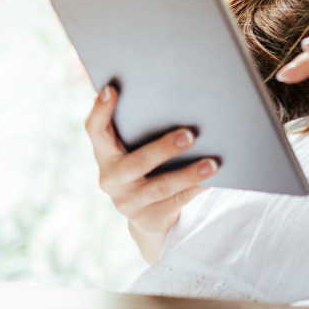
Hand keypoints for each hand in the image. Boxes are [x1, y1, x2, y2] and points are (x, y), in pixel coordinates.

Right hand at [84, 84, 218, 236]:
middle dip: (164, 149)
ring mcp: (128, 203)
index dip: (100, 111)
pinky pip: (177, 203)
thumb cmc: (144, 166)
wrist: (147, 213)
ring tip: (212, 164)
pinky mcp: (148, 219)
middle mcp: (111, 180)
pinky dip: (196, 189)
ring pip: (161, 187)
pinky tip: (213, 180)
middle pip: (137, 163)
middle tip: (190, 135)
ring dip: (188, 174)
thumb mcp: (133, 149)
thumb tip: (163, 92)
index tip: (111, 89)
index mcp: (105, 155)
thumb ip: (136, 126)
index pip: (95, 130)